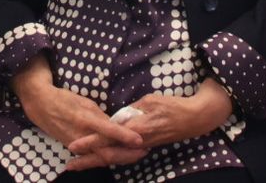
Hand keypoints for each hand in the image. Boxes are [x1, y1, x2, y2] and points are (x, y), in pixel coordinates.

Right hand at [11, 58, 142, 158]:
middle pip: (107, 152)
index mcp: (86, 119)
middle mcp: (82, 136)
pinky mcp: (74, 149)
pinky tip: (120, 156)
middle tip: (145, 151)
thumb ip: (101, 117)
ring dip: (121, 157)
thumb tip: (117, 125)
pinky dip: (108, 157)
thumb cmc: (64, 100)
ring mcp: (77, 145)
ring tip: (137, 154)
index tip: (140, 140)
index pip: (109, 131)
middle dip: (127, 155)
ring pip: (101, 157)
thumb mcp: (85, 102)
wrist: (41, 105)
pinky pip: (93, 157)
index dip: (125, 137)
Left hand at [66, 80, 233, 170]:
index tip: (74, 145)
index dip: (90, 142)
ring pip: (115, 157)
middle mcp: (137, 142)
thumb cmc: (173, 106)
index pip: (108, 137)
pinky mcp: (145, 146)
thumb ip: (131, 111)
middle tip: (70, 164)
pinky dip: (110, 157)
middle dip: (88, 160)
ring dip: (97, 160)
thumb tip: (117, 116)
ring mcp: (141, 147)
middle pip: (108, 154)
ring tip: (79, 163)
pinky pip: (123, 154)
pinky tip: (101, 158)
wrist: (195, 118)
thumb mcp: (149, 101)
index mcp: (136, 129)